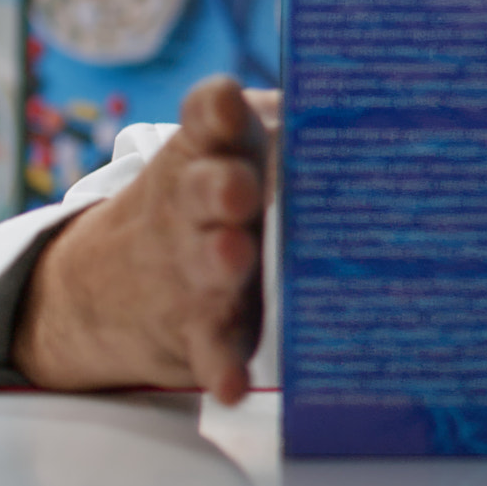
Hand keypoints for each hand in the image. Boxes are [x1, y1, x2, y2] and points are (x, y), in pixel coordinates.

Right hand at [14, 77, 280, 405]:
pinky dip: (219, 365)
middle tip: (239, 188)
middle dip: (220, 187)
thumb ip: (290, 127)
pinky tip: (233, 383)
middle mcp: (197, 202)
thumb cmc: (209, 198)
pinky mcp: (196, 327)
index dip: (215, 108)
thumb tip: (374, 108)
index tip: (227, 102)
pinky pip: (209, 347)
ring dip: (219, 261)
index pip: (207, 116)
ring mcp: (192, 265)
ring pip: (206, 262)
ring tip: (234, 258)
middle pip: (205, 188)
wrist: (112, 286)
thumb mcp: (233, 153)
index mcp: (213, 150)